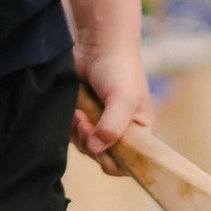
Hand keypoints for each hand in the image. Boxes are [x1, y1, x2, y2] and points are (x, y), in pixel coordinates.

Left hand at [72, 34, 154, 161]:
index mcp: (141, 134)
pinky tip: (73, 110)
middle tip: (84, 120)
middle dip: (90, 142)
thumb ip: (112, 127)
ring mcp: (101, 127)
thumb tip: (95, 148)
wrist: (98, 45)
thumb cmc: (119, 70)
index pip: (127, 165)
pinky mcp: (84, 119)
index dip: (111, 158)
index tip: (99, 139)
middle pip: (102, 158)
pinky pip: (73, 136)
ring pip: (85, 148)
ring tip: (78, 112)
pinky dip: (70, 127)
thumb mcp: (122, 99)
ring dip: (78, 134)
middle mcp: (122, 134)